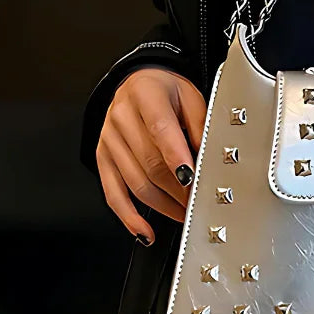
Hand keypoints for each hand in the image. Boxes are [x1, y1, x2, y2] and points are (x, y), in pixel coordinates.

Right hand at [96, 67, 206, 243]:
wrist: (137, 83)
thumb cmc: (166, 92)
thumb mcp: (191, 97)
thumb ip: (200, 126)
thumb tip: (210, 157)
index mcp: (145, 95)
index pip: (160, 129)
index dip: (176, 157)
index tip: (192, 178)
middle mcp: (122, 117)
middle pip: (149, 162)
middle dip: (177, 189)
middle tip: (198, 202)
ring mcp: (109, 139)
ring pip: (135, 182)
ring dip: (163, 205)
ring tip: (184, 214)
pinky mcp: (103, 158)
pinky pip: (113, 193)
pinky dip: (129, 216)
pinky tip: (144, 230)